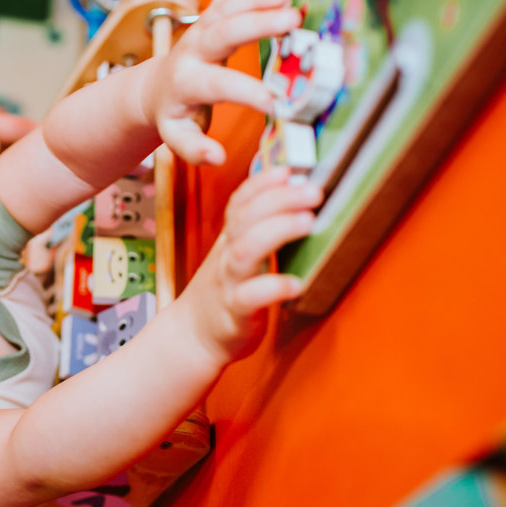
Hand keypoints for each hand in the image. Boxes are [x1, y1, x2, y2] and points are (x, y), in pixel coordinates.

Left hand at [147, 0, 300, 164]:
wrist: (155, 87)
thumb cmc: (174, 113)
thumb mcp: (176, 135)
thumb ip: (194, 148)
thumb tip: (216, 158)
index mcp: (186, 82)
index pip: (216, 84)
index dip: (244, 92)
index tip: (274, 101)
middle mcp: (192, 50)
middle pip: (222, 32)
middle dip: (256, 24)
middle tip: (291, 20)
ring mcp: (200, 29)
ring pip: (225, 7)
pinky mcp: (209, 17)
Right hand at [180, 165, 321, 364]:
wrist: (193, 336)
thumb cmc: (225, 292)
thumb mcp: (234, 255)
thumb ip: (257, 229)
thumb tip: (294, 198)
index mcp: (229, 241)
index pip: (239, 203)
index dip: (261, 183)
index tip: (287, 171)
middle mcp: (227, 257)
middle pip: (245, 219)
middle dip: (279, 199)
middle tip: (312, 191)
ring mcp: (230, 283)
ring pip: (246, 251)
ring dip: (277, 230)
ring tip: (307, 222)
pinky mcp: (237, 313)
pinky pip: (251, 297)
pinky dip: (274, 287)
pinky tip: (297, 283)